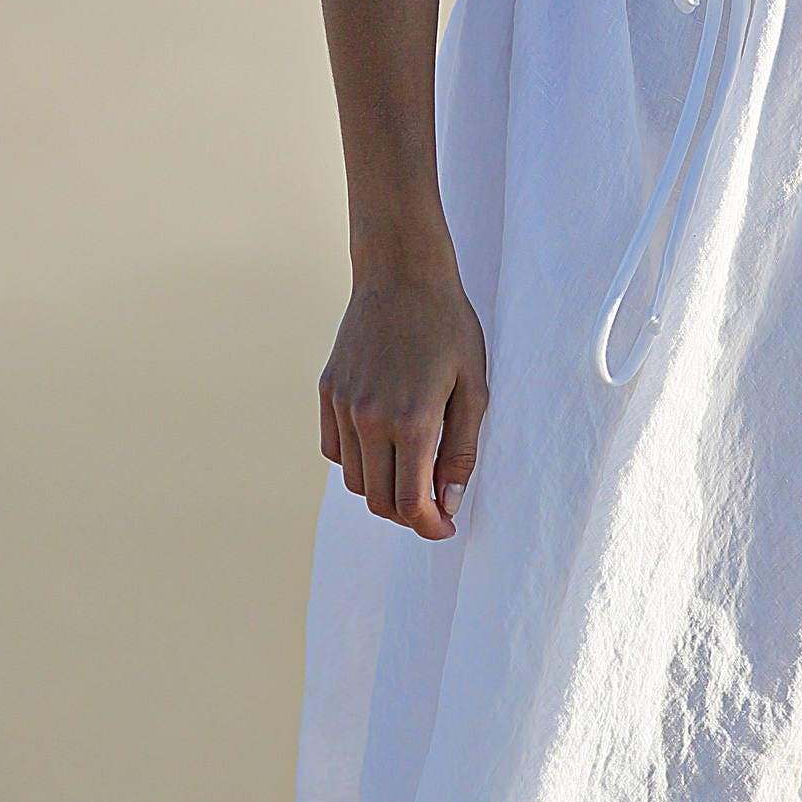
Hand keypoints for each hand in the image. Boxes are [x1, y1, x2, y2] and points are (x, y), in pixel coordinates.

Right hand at [318, 266, 489, 541]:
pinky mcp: (327, 392)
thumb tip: (449, 503)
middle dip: (408, 514)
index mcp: (411, 420)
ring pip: (355, 480)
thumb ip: (461, 450)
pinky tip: (383, 444)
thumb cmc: (448, 326)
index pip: (410, 502)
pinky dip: (358, 461)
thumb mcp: (474, 387)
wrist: (402, 273)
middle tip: (433, 505)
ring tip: (411, 471)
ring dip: (382, 488)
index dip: (429, 526)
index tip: (445, 527)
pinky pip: (336, 450)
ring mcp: (342, 405)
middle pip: (379, 500)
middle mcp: (369, 418)